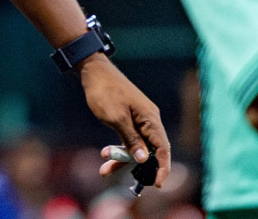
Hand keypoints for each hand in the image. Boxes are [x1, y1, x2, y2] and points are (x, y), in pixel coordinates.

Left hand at [80, 54, 170, 186]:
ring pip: (136, 147)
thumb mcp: (116, 118)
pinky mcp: (129, 121)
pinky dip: (118, 149)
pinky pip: (128, 140)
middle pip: (150, 151)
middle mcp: (149, 121)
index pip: (163, 148)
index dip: (162, 167)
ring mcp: (139, 121)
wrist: (94, 73)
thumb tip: (144, 159)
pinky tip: (105, 156)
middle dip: (137, 167)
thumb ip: (131, 139)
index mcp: (150, 119)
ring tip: (104, 170)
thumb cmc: (105, 92)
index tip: (157, 184)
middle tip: (125, 179)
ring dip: (122, 159)